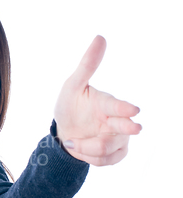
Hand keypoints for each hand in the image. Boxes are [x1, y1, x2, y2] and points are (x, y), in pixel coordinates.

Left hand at [54, 35, 141, 165]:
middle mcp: (115, 120)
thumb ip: (87, 65)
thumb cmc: (70, 106)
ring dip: (90, 148)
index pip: (116, 105)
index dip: (124, 107)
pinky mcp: (116, 153)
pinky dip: (92, 158)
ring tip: (73, 142)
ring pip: (110, 147)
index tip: (133, 109)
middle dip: (127, 128)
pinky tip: (80, 149)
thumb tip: (100, 37)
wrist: (63, 132)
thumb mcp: (72, 86)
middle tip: (134, 127)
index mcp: (105, 103)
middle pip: (124, 127)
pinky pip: (108, 161)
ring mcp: (117, 137)